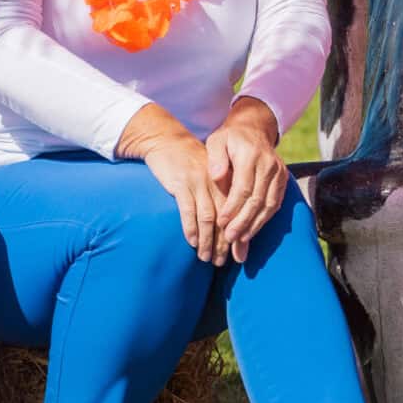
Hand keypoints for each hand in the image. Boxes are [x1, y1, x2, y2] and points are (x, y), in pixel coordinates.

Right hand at [119, 105, 223, 264]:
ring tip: (205, 258)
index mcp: (226, 180)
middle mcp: (216, 182)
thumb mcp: (210, 173)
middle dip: (223, 243)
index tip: (236, 253)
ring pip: (208, 218)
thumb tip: (228, 222)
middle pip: (225, 218)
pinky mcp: (181, 184)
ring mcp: (199, 183)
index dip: (236, 234)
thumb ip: (219, 192)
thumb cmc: (189, 161)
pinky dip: (191, 228)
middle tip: (221, 262)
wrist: (167, 140)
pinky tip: (192, 242)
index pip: (235, 212)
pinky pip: (188, 211)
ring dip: (208, 241)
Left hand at [207, 99, 289, 264]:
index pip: (243, 187)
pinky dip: (264, 219)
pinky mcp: (283, 179)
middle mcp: (269, 164)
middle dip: (243, 222)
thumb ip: (215, 158)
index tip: (221, 223)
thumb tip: (216, 176)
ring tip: (240, 241)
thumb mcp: (216, 141)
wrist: (254, 130)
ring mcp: (279, 172)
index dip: (232, 208)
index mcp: (251, 154)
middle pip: (257, 200)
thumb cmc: (229, 139)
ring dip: (255, 225)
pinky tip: (252, 231)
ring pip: (269, 205)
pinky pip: (276, 203)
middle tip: (229, 238)